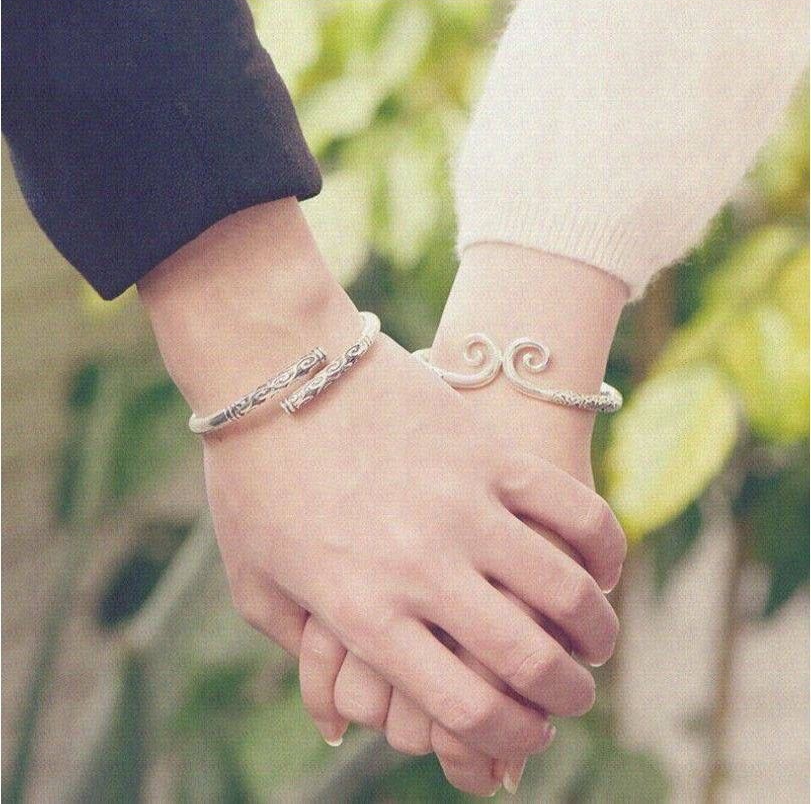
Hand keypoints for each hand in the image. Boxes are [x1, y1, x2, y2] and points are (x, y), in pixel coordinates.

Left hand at [139, 203, 622, 761]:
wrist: (280, 369)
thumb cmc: (258, 478)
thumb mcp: (257, 581)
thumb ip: (302, 655)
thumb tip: (337, 725)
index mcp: (361, 610)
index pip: (466, 709)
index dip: (512, 736)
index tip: (528, 734)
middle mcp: (419, 566)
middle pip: (527, 658)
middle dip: (567, 696)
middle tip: (574, 694)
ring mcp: (460, 504)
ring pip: (563, 589)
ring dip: (596, 630)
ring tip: (596, 639)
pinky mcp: (487, 452)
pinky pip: (571, 509)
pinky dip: (602, 548)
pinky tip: (601, 568)